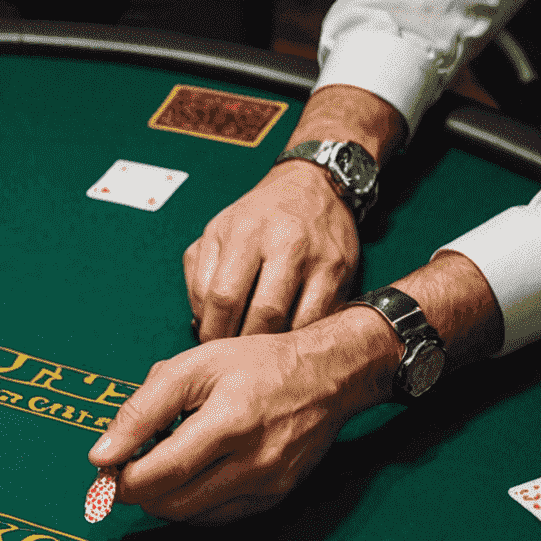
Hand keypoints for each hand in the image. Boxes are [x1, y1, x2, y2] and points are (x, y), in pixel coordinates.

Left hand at [86, 307, 397, 523]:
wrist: (327, 377)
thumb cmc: (255, 366)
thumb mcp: (192, 368)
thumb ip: (141, 410)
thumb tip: (101, 456)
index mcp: (229, 422)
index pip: (160, 474)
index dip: (124, 479)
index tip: (108, 468)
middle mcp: (252, 462)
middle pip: (172, 503)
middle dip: (139, 491)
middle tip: (128, 468)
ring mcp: (266, 486)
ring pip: (190, 516)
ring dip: (162, 499)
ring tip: (161, 465)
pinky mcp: (273, 499)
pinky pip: (215, 518)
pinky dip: (191, 504)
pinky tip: (189, 476)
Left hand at [185, 162, 358, 340]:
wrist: (312, 185)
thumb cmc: (256, 218)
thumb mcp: (215, 234)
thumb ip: (199, 279)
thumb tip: (201, 324)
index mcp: (245, 233)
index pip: (224, 297)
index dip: (212, 331)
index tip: (208, 343)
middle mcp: (286, 242)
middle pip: (262, 315)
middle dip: (243, 344)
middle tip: (233, 355)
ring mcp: (318, 258)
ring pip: (293, 322)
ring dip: (271, 346)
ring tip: (257, 349)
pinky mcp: (340, 272)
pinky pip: (318, 319)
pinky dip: (297, 336)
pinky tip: (284, 337)